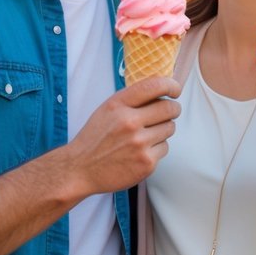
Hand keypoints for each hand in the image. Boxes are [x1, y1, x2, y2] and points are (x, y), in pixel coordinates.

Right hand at [66, 75, 180, 195]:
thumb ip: (131, 99)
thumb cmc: (95, 138)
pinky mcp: (146, 163)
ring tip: (146, 135)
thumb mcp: (107, 110)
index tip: (175, 90)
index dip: (171, 85)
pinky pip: (165, 148)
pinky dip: (157, 148)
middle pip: (169, 108)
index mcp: (118, 105)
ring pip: (170, 128)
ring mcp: (139, 144)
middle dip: (173, 109)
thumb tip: (161, 89)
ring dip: (163, 129)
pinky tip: (141, 151)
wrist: (81, 169)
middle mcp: (129, 122)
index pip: (154, 86)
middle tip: (170, 111)